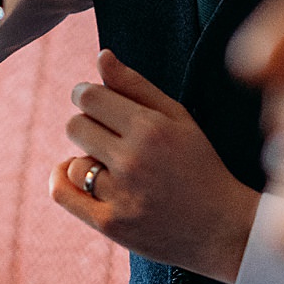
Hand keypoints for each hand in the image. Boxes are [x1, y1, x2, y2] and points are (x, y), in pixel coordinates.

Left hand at [51, 50, 259, 282]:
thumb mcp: (178, 118)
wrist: (221, 228)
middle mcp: (133, 160)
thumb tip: (101, 55)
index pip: (90, 97)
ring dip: (88, 159)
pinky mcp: (111, 224)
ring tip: (114, 166)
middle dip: (87, 125)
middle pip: (75, 126)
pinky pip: (63, 193)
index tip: (94, 101)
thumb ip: (136, 85)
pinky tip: (74, 173)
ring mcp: (121, 195)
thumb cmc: (200, 165)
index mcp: (151, 128)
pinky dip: (62, 180)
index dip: (86, 95)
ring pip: (74, 161)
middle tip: (108, 135)